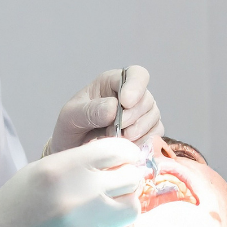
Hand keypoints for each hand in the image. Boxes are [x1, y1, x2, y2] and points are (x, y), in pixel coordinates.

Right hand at [0, 138, 143, 226]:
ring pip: (131, 209)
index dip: (127, 154)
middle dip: (127, 181)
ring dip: (123, 208)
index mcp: (61, 168)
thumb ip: (77, 163)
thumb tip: (117, 159)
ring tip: (108, 211)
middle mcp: (76, 194)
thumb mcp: (38, 172)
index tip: (127, 161)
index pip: (116, 150)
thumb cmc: (13, 210)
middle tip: (117, 187)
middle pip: (130, 179)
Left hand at [47, 65, 163, 154]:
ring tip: (115, 139)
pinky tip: (126, 147)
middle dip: (131, 117)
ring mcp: (142, 115)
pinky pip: (155, 136)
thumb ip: (90, 111)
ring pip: (153, 118)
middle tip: (112, 130)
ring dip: (137, 131)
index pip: (136, 75)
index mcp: (113, 83)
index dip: (135, 87)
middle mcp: (132, 96)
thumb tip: (113, 108)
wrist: (73, 151)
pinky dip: (143, 143)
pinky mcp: (147, 133)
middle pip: (147, 99)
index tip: (125, 103)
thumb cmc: (71, 128)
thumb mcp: (71, 116)